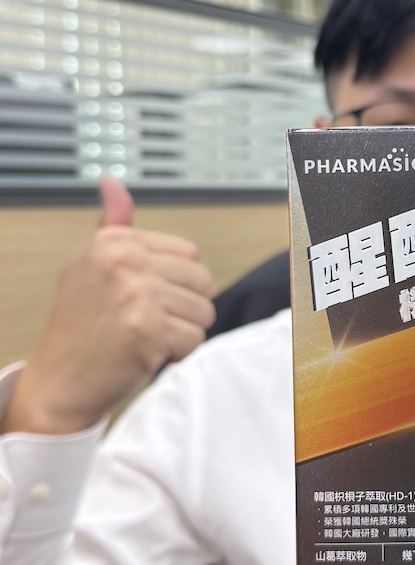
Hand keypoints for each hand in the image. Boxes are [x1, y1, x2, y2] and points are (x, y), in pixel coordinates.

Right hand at [0, 178, 214, 434]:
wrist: (59, 382)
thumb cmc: (83, 328)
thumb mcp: (92, 266)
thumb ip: (115, 228)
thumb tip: (112, 182)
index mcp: (113, 241)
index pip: (190, 256)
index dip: (174, 286)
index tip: (138, 301)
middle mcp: (122, 260)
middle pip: (203, 281)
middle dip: (182, 309)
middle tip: (143, 324)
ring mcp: (135, 292)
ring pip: (203, 311)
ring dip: (181, 333)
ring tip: (143, 339)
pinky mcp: (147, 327)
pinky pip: (195, 339)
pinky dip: (177, 355)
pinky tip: (144, 355)